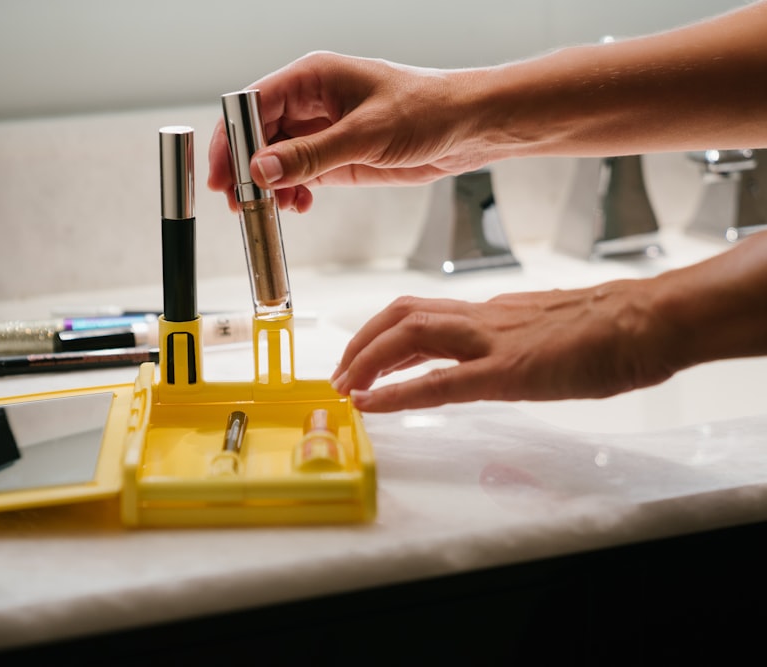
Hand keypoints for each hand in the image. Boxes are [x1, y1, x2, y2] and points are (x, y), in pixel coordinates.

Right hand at [207, 51, 489, 212]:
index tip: (223, 174)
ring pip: (274, 159)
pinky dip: (291, 192)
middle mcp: (311, 102)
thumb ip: (310, 156)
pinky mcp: (335, 156)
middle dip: (245, 169)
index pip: (253, 104)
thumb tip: (261, 170)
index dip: (232, 139)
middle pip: (257, 134)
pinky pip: (297, 175)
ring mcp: (321, 130)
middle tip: (240, 202)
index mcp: (313, 78)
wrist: (468, 129)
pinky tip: (299, 206)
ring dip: (268, 186)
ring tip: (273, 210)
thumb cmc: (427, 111)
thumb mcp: (365, 136)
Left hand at [329, 284, 679, 412]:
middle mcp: (482, 319)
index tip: (360, 359)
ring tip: (345, 387)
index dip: (381, 336)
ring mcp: (492, 342)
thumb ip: (511, 335)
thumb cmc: (609, 327)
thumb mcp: (544, 328)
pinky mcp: (509, 372)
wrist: (648, 321)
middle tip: (340, 375)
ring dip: (368, 362)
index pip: (421, 315)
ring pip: (410, 337)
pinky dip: (400, 393)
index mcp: (491, 312)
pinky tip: (373, 405)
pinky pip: (442, 381)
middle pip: (402, 317)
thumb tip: (491, 348)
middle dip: (361, 344)